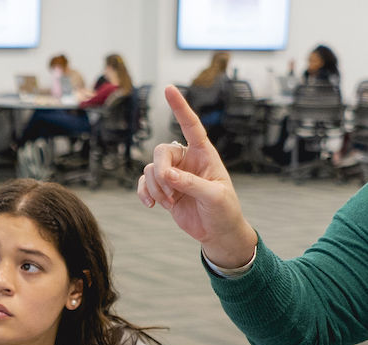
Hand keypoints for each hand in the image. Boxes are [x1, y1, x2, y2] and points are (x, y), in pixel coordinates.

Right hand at [136, 85, 256, 267]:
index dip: (180, 107)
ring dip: (156, 187)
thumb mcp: (214, 197)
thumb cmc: (224, 211)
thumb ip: (192, 184)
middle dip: (161, 170)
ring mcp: (174, 174)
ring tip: (169, 203)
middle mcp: (188, 160)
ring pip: (151, 169)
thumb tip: (168, 175)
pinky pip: (144, 182)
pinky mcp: (164, 189)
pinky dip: (144, 192)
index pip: (191, 126)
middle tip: (169, 188)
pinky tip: (151, 205)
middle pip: (162, 150)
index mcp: (205, 154)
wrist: (218, 232)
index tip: (168, 88)